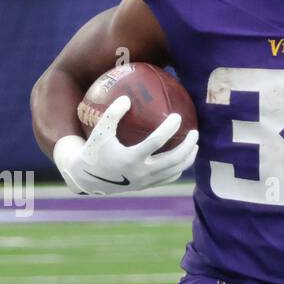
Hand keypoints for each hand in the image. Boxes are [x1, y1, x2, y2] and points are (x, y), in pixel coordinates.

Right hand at [53, 95, 198, 194]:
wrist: (88, 178)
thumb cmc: (94, 150)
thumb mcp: (100, 131)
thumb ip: (113, 114)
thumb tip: (128, 98)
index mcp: (130, 159)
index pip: (156, 142)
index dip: (169, 129)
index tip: (178, 116)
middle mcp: (141, 173)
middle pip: (173, 160)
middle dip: (188, 146)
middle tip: (195, 132)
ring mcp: (146, 181)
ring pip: (175, 171)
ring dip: (188, 158)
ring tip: (195, 144)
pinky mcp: (147, 186)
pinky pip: (169, 177)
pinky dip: (179, 167)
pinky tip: (183, 157)